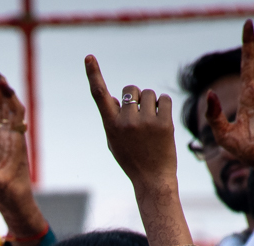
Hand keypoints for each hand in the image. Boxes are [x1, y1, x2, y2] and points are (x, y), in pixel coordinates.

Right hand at [0, 65, 46, 238]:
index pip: (15, 112)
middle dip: (0, 85)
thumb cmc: (12, 197)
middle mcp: (12, 138)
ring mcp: (6, 142)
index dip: (9, 95)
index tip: (0, 79)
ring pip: (1, 112)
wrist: (17, 208)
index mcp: (16, 142)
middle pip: (8, 105)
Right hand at [85, 57, 177, 193]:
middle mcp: (126, 122)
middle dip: (135, 97)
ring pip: (149, 93)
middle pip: (131, 89)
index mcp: (110, 126)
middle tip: (139, 116)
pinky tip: (162, 121)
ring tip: (151, 122)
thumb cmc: (132, 160)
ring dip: (151, 103)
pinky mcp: (164, 124)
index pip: (99, 95)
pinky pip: (164, 100)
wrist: (153, 180)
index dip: (93, 74)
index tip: (89, 57)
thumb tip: (116, 98)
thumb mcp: (115, 142)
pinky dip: (164, 106)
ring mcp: (145, 122)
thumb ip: (113, 118)